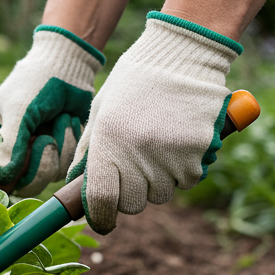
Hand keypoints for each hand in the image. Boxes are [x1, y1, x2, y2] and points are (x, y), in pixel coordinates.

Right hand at [0, 26, 102, 196]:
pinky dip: (70, 142)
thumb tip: (0, 180)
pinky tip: (67, 120)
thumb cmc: (34, 84)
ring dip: (59, 146)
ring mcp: (38, 155)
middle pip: (25, 185)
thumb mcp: (18, 112)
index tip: (17, 172)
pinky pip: (67, 165)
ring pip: (50, 175)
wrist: (67, 66)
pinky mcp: (60, 153)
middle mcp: (14, 154)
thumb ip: (10, 146)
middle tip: (44, 140)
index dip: (5, 181)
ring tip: (57, 119)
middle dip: (39, 164)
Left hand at [68, 12, 241, 232]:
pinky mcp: (198, 151)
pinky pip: (188, 179)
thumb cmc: (134, 82)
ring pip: (161, 194)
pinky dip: (183, 170)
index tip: (102, 221)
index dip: (101, 217)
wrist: (181, 53)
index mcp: (107, 143)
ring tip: (156, 148)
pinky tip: (178, 144)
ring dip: (157, 182)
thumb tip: (76, 187)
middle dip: (130, 195)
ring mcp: (170, 154)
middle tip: (132, 170)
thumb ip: (88, 152)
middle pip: (133, 204)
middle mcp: (137, 154)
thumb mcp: (101, 112)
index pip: (102, 201)